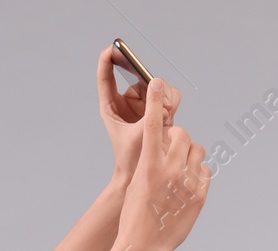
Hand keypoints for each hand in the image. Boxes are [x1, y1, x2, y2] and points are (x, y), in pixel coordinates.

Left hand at [99, 46, 178, 181]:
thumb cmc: (131, 159)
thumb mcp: (138, 136)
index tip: (112, 48)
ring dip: (164, 94)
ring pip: (157, 86)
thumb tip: (165, 102)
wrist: (140, 175)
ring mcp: (142, 105)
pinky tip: (170, 115)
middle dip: (151, 82)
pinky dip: (171, 101)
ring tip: (166, 111)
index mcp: (111, 107)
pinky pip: (168, 96)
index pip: (106, 78)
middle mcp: (126, 103)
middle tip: (156, 87)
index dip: (107, 60)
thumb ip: (151, 116)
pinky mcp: (157, 110)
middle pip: (139, 77)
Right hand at [114, 78, 209, 250]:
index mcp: (148, 166)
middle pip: (182, 135)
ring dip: (189, 155)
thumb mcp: (137, 185)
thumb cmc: (135, 216)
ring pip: (197, 150)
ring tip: (179, 173)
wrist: (144, 246)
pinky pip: (205, 171)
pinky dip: (197, 175)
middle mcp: (169, 170)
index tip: (157, 82)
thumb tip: (170, 148)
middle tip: (171, 154)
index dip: (154, 101)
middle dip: (177, 140)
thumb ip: (153, 163)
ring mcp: (187, 182)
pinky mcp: (200, 194)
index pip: (152, 125)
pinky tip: (186, 189)